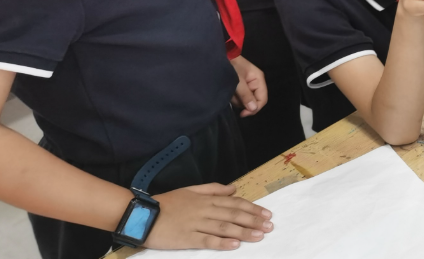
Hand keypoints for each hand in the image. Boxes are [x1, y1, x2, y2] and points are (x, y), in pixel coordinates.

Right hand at [145, 183, 272, 250]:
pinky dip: (222, 243)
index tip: (266, 214)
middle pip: (233, 215)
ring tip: (259, 235)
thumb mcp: (191, 190)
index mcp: (206, 199)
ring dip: (244, 232)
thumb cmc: (167, 202)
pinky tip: (235, 245)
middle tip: (269, 226)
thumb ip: (213, 189)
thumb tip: (233, 188)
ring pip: (224, 227)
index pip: (234, 203)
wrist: (143, 215)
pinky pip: (207, 240)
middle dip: (253, 220)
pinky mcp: (187, 239)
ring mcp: (196, 225)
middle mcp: (205, 210)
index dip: (252, 208)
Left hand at [230, 56, 267, 117]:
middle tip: (233, 95)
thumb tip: (253, 109)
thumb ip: (246, 95)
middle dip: (242, 101)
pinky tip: (230, 91)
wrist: (220, 57)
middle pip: (254, 101)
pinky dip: (234, 96)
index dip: (254, 108)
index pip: (262, 99)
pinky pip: (240, 97)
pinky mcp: (242, 87)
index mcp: (259, 80)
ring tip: (230, 91)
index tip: (242, 114)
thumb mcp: (238, 81)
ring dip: (237, 99)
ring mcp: (249, 85)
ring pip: (246, 101)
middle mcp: (256, 83)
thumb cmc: (231, 66)